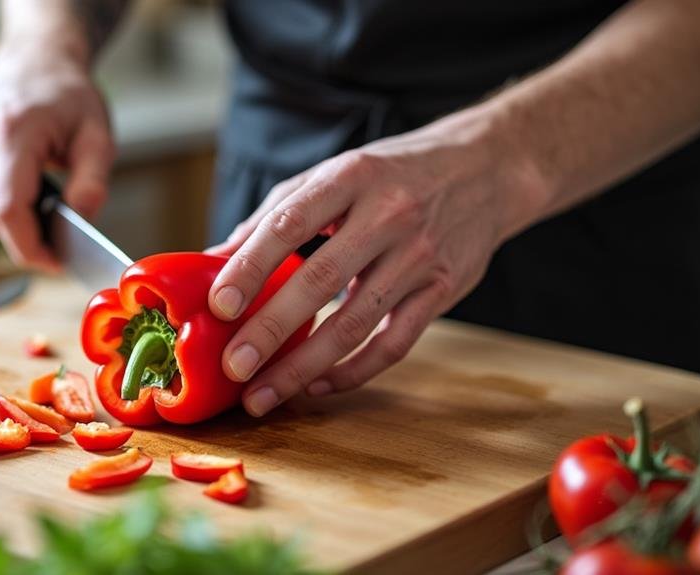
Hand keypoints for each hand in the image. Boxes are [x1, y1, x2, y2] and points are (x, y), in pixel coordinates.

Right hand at [0, 42, 113, 270]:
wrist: (34, 63)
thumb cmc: (69, 100)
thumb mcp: (98, 135)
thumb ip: (93, 180)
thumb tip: (80, 219)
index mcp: (12, 129)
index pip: (8, 208)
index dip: (30, 247)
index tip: (55, 264)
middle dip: (28, 236)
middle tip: (60, 232)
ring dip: (12, 218)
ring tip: (39, 190)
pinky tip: (13, 177)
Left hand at [206, 110, 543, 415]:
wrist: (485, 169)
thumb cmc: (393, 174)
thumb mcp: (334, 175)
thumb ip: (274, 216)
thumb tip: (214, 260)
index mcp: (351, 177)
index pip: (290, 223)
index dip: (251, 266)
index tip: (218, 304)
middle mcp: (389, 215)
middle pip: (321, 280)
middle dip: (271, 328)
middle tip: (234, 366)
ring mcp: (419, 256)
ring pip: (356, 323)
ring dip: (304, 366)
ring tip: (263, 395)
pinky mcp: (442, 290)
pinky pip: (394, 344)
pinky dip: (353, 371)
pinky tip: (317, 385)